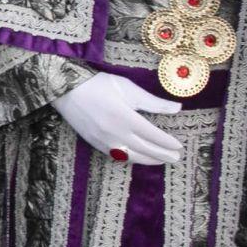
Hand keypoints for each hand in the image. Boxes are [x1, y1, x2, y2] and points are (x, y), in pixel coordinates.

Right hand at [55, 74, 181, 165]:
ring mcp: (105, 141)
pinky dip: (132, 159)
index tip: (179, 146)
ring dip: (149, 160)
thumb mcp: (128, 88)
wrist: (67, 90)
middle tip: (176, 158)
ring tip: (161, 160)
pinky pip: (118, 156)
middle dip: (162, 155)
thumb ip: (153, 102)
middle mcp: (116, 133)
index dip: (167, 142)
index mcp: (126, 118)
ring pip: (132, 156)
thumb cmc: (99, 85)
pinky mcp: (96, 144)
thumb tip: (177, 108)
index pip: (153, 135)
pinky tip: (140, 158)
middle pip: (145, 149)